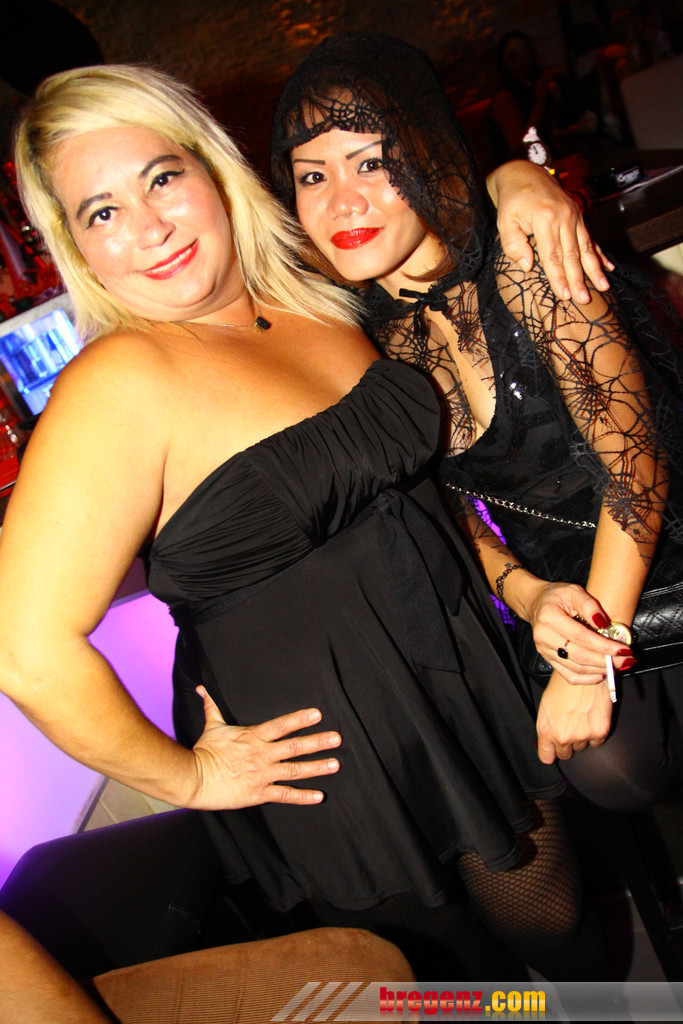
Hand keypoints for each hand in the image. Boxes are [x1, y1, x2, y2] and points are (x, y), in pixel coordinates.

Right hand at [189, 688, 340, 809]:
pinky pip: (285, 795)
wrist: (194, 779)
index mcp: (253, 737)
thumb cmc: (204, 751)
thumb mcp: (212, 726)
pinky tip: (319, 796)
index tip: (317, 714)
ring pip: (295, 770)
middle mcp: (262, 755)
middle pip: (294, 747)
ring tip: (335, 764)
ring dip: (316, 767)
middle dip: (317, 742)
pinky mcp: (259, 793)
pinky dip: (303, 797)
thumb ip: (213, 707)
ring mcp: (262, 775)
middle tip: (337, 739)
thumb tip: (203, 688)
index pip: (281, 725)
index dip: (299, 719)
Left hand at [490, 160, 612, 303]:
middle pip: (572, 255)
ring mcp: (573, 215)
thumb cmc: (512, 201)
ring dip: (594, 269)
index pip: (552, 255)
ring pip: (585, 247)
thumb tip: (528, 266)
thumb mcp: (504, 221)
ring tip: (603, 286)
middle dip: (579, 279)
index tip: (564, 295)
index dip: (558, 277)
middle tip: (584, 299)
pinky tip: (608, 267)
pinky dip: (599, 253)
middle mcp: (563, 217)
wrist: (524, 173)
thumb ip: (513, 244)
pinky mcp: (577, 216)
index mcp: (544, 219)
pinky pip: (590, 238)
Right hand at [525, 581, 634, 682]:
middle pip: (580, 656)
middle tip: (626, 660)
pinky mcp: (548, 659)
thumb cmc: (556, 596)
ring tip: (618, 666)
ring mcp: (544, 651)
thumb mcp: (574, 591)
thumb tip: (604, 624)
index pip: (582, 637)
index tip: (624, 649)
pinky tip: (601, 674)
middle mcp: (544, 637)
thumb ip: (589, 605)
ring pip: (576, 669)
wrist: (535, 603)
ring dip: (600, 670)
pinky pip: (569, 675)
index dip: (605, 646)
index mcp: (549, 617)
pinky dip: (587, 678)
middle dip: (606, 661)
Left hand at [536, 669, 612, 762]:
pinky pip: (597, 742)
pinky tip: (592, 716)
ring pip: (582, 747)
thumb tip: (547, 743)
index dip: (550, 752)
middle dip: (567, 743)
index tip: (553, 748)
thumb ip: (547, 727)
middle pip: (565, 754)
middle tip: (570, 726)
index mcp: (546, 730)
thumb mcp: (546, 706)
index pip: (546, 757)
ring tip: (581, 716)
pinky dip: (596, 732)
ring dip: (582, 736)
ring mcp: (582, 736)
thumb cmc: (563, 684)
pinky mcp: (600, 732)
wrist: (583, 670)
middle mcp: (563, 736)